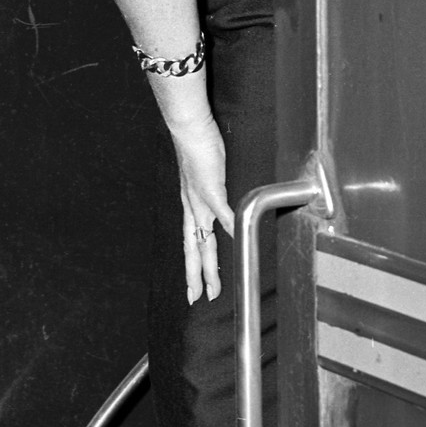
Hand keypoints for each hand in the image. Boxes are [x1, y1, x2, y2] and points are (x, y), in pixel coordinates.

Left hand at [170, 112, 232, 304]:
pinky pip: (222, 210)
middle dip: (196, 276)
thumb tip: (226, 211)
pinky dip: (229, 226)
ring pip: (202, 240)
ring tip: (211, 287)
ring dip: (207, 265)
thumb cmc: (198, 147)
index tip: (194, 285)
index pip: (192, 242)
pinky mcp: (210, 187)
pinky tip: (236, 240)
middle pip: (194, 248)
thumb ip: (216, 196)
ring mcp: (200, 199)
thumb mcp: (206, 176)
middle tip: (198, 299)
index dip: (193, 264)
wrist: (189, 128)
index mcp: (191, 206)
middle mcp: (192, 207)